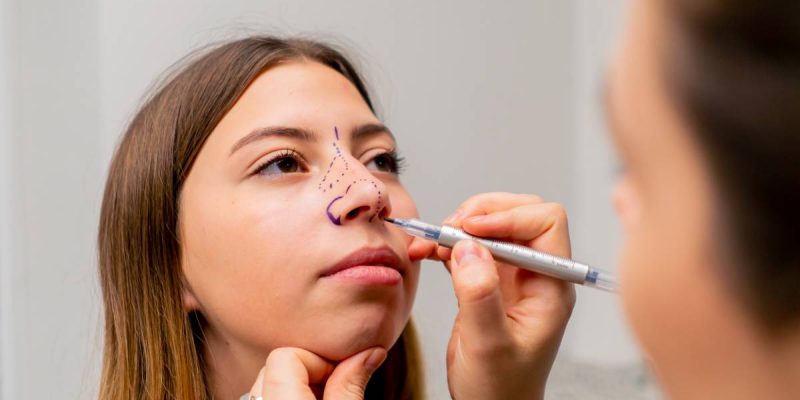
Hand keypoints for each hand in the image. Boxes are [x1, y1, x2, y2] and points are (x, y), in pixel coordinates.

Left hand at [247, 346, 386, 399]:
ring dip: (299, 386)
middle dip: (310, 372)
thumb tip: (369, 353)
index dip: (320, 361)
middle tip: (337, 391)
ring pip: (270, 384)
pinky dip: (289, 396)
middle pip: (276, 367)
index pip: (286, 356)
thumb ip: (350, 386)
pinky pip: (267, 397)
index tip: (344, 377)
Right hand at [437, 193, 576, 399]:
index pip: (545, 223)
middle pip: (520, 215)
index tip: (469, 230)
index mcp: (551, 286)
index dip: (508, 217)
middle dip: (481, 215)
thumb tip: (468, 248)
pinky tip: (426, 253)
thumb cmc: (500, 387)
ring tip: (430, 244)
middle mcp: (536, 275)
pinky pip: (471, 247)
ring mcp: (513, 276)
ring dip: (458, 227)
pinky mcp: (490, 281)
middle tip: (448, 231)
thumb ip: (480, 296)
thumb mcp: (488, 344)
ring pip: (492, 227)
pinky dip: (447, 244)